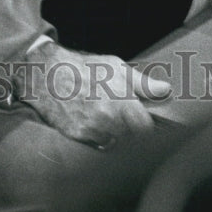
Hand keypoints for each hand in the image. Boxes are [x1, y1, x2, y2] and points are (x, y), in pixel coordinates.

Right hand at [11, 40, 170, 148]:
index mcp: (121, 100)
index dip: (147, 127)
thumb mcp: (115, 66)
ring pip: (115, 145)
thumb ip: (142, 83)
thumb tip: (165, 90)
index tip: (145, 122)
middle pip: (132, 141)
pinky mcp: (77, 137)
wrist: (46, 73)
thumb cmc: (82, 67)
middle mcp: (108, 119)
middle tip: (126, 119)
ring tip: (109, 119)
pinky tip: (94, 122)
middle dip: (132, 132)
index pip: (146, 130)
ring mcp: (92, 131)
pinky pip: (96, 145)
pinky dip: (98, 138)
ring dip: (116, 136)